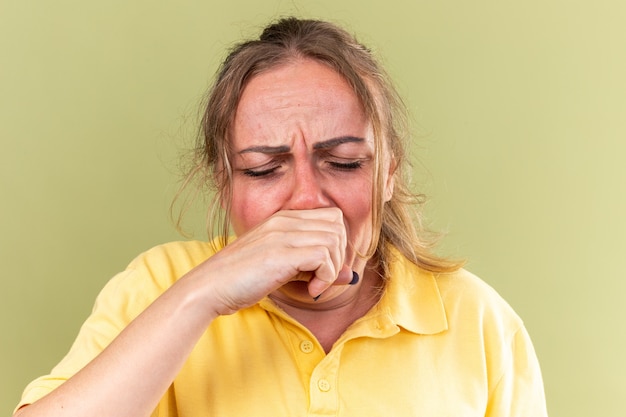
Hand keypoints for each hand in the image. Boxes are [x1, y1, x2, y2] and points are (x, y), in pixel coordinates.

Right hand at [192, 207, 353, 314]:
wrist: (209, 287)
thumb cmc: (241, 280)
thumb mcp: (281, 267)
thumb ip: (312, 265)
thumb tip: (348, 274)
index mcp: (282, 219)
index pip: (331, 217)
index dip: (336, 243)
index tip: (325, 268)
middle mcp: (284, 221)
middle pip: (338, 224)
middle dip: (339, 254)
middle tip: (323, 277)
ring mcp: (282, 234)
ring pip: (335, 239)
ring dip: (332, 267)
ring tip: (315, 285)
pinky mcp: (281, 253)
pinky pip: (324, 257)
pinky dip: (325, 277)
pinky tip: (311, 290)